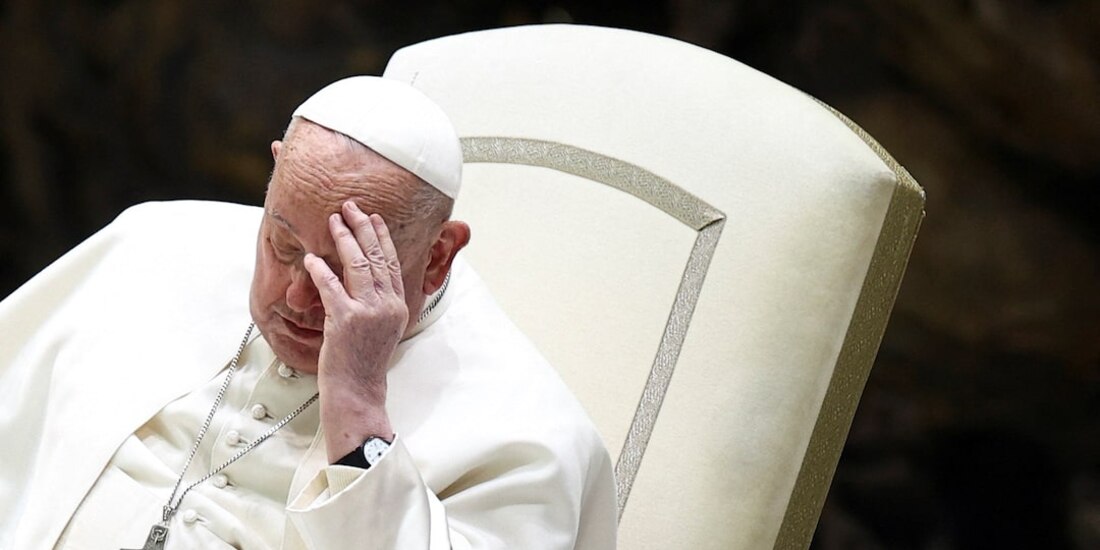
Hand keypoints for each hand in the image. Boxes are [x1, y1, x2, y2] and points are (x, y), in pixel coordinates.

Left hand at [304, 200, 405, 460]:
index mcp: (398, 306)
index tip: (373, 218)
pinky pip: (332, 286)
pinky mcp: (346, 321)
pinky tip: (310, 258)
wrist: (358, 393)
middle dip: (363, 227)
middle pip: (378, 257)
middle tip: (351, 207)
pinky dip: (320, 269)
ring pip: (359, 265)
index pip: (392, 263)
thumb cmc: (363, 365)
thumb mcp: (379, 330)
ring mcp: (368, 312)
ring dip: (344, 239)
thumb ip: (376, 304)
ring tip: (334, 220)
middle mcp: (388, 305)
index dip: (382, 237)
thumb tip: (360, 281)